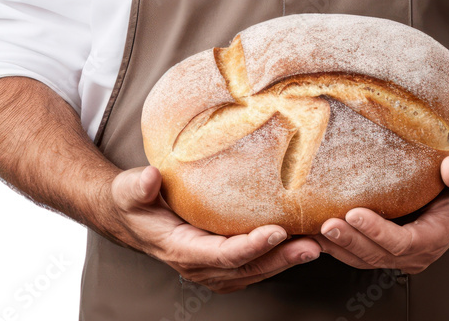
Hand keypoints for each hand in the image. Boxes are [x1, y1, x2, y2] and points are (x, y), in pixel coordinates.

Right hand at [102, 165, 320, 292]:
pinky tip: (301, 243)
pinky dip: (278, 257)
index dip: (250, 246)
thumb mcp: (130, 189)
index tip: (276, 231)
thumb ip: (139, 186)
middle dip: (281, 258)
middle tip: (313, 244)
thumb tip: (151, 178)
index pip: (222, 254)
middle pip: (247, 268)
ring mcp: (212, 268)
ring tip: (318, 245)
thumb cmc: (133, 201)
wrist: (131, 216)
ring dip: (286, 260)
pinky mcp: (222, 262)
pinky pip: (254, 265)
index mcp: (181, 249)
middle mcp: (200, 266)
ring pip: (255, 271)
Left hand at [313, 152, 448, 273]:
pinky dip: (336, 243)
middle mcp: (415, 251)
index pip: (402, 242)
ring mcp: (397, 250)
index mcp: (434, 237)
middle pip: (377, 254)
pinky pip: (357, 249)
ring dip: (338, 246)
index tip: (354, 213)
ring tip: (312, 230)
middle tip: (326, 223)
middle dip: (350, 241)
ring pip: (363, 257)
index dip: (377, 232)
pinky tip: (314, 230)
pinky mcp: (383, 242)